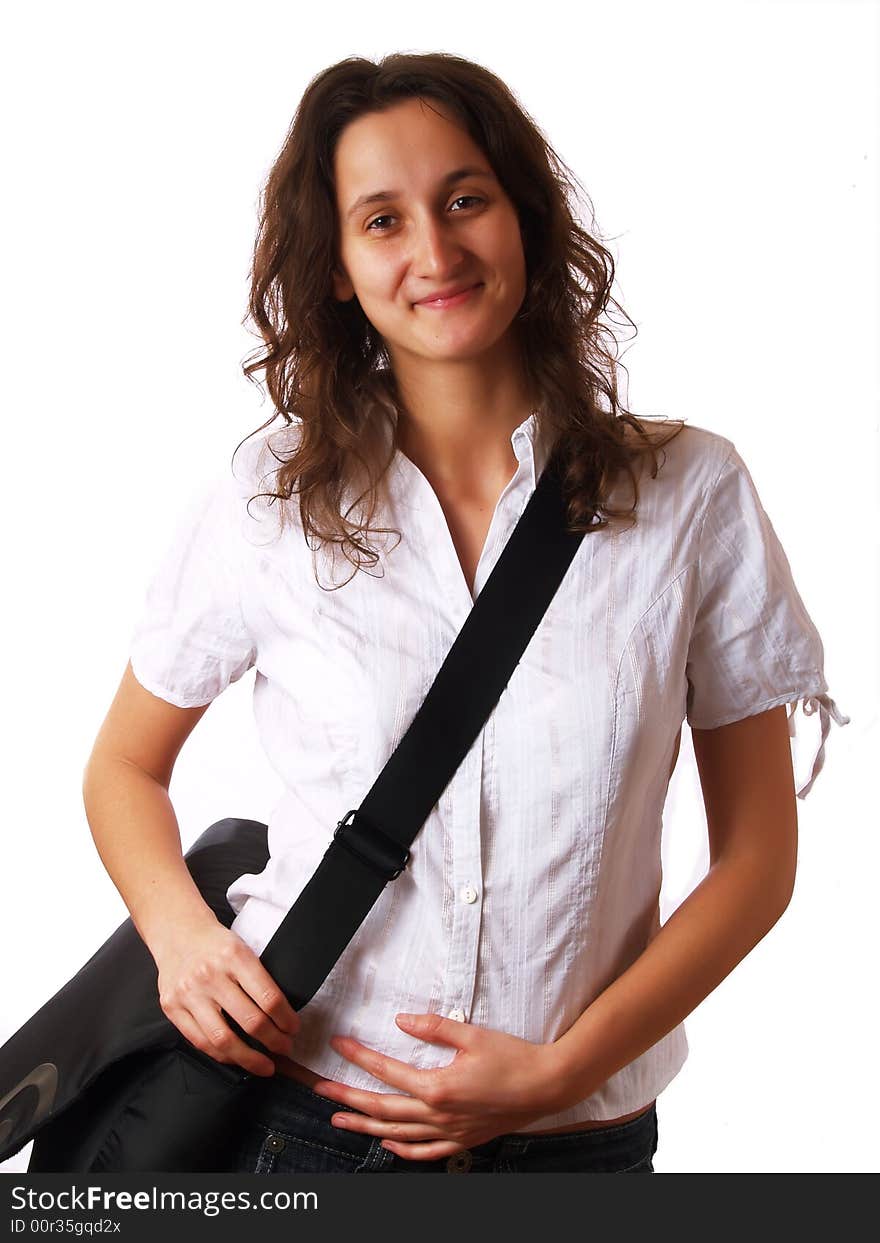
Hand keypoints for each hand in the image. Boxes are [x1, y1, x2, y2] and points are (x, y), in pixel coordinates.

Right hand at [153, 914, 300, 1076]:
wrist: (178, 933)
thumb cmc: (215, 944)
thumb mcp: (243, 948)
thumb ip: (259, 978)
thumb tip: (283, 1015)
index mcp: (234, 956)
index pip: (268, 996)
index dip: (286, 1019)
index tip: (293, 1028)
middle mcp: (210, 975)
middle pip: (250, 1021)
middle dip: (274, 1041)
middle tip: (284, 1047)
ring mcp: (188, 993)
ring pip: (223, 1039)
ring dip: (249, 1058)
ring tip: (264, 1064)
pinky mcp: (172, 1008)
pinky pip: (200, 1042)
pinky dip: (222, 1055)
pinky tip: (236, 1057)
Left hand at [295, 1013, 564, 1160]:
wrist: (547, 1085)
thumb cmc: (512, 1058)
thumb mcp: (472, 1035)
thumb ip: (433, 1028)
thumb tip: (401, 1021)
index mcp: (438, 1087)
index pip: (387, 1072)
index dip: (360, 1057)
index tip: (339, 1045)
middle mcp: (438, 1115)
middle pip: (383, 1108)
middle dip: (348, 1098)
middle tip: (320, 1090)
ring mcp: (450, 1132)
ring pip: (397, 1134)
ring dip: (365, 1126)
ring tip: (340, 1119)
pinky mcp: (463, 1140)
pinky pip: (425, 1152)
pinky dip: (402, 1150)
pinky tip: (387, 1143)